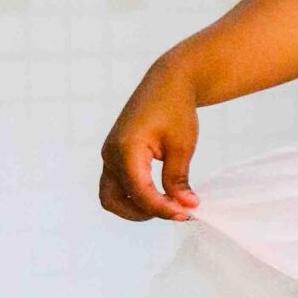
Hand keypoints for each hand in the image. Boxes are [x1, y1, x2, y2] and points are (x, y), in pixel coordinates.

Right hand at [99, 67, 201, 219]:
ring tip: (168, 204)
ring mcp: (110, 155)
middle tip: (175, 211)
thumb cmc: (176, 108)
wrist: (167, 84)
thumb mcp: (182, 146)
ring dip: (137, 207)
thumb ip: (178, 179)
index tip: (187, 213)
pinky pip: (118, 185)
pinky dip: (136, 196)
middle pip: (114, 201)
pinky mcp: (115, 156)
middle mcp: (111, 154)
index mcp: (126, 148)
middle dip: (143, 212)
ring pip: (113, 196)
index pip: (139, 192)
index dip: (162, 208)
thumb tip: (185, 207)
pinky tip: (161, 194)